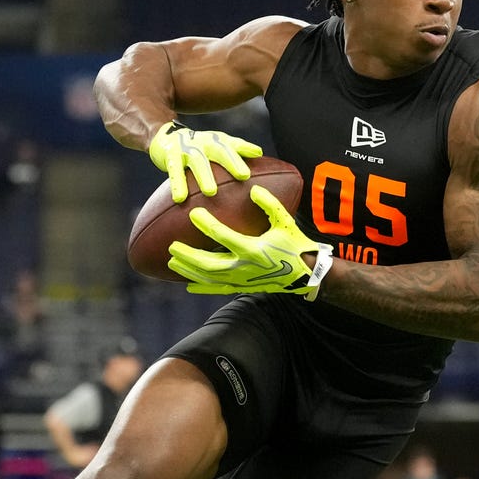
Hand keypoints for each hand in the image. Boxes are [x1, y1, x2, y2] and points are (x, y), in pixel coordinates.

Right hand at [148, 121, 262, 202]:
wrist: (164, 136)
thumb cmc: (198, 146)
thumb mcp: (216, 144)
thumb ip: (237, 148)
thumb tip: (260, 153)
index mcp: (217, 141)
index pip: (233, 144)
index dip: (245, 149)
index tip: (258, 155)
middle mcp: (204, 142)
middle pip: (219, 150)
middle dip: (231, 161)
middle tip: (244, 175)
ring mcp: (187, 148)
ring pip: (197, 161)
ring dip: (204, 175)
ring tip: (211, 192)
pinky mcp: (170, 155)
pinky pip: (174, 171)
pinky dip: (177, 184)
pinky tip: (180, 199)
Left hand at [168, 185, 331, 296]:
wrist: (306, 273)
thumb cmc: (295, 244)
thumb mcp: (285, 221)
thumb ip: (269, 204)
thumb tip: (253, 189)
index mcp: (253, 248)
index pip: (223, 236)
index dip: (206, 224)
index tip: (193, 213)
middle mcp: (244, 267)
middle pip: (208, 263)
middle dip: (188, 255)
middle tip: (172, 246)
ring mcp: (242, 280)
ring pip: (209, 278)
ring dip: (189, 271)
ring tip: (173, 262)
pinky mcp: (243, 287)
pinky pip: (218, 289)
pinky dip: (202, 287)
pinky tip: (188, 285)